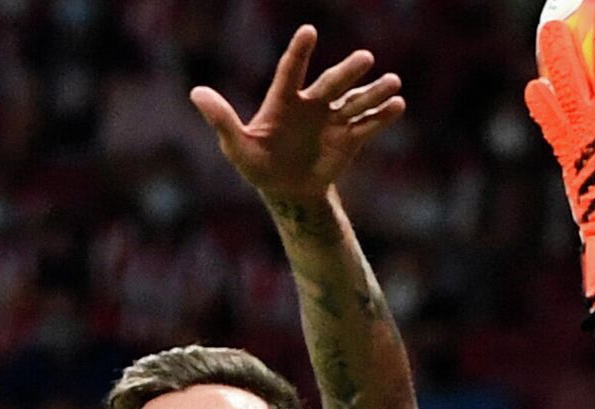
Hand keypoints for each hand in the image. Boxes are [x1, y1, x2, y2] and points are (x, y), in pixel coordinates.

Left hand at [191, 25, 405, 203]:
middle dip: (348, 72)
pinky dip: (382, 116)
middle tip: (365, 59)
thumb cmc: (259, 166)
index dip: (300, 52)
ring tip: (393, 82)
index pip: (292, 70)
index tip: (308, 31)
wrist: (288, 191)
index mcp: (284, 100)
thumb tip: (196, 92)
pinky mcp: (349, 138)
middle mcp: (312, 103)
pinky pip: (367, 125)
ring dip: (374, 92)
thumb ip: (221, 119)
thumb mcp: (237, 146)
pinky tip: (398, 106)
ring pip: (355, 102)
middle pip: (331, 84)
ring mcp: (333, 119)